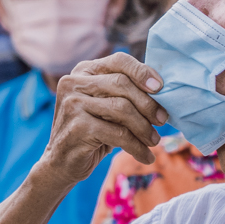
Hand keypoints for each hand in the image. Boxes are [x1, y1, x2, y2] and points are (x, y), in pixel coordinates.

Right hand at [37, 53, 167, 185]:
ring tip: (154, 140)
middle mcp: (73, 83)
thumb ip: (123, 93)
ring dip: (144, 128)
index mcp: (83, 71)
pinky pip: (118, 134)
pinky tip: (145, 156)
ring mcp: (73, 104)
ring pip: (122, 108)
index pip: (118, 60)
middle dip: (148, 104)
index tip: (161, 88)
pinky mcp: (77, 127)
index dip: (142, 71)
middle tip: (162, 120)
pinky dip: (136, 146)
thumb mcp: (105, 107)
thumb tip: (161, 90)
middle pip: (122, 83)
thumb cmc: (91, 132)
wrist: (61, 163)